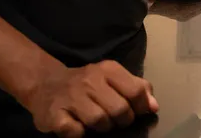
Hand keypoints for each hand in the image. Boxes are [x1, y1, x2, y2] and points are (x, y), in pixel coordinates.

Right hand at [22, 60, 157, 136]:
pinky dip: (80, 133)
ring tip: (97, 122)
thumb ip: (136, 88)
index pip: (136, 91)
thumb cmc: (87, 83)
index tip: (136, 112)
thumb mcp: (113, 78)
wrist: (46, 83)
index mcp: (108, 70)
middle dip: (122, 120)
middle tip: (115, 120)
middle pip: (120, 110)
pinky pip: (75, 132)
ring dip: (102, 127)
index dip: (140, 107)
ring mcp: (71, 98)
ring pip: (100, 121)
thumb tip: (153, 106)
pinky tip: (78, 125)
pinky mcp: (54, 115)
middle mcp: (90, 81)